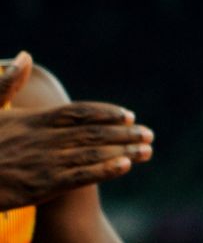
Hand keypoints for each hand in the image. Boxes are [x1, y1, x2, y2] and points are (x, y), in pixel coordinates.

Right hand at [0, 53, 152, 207]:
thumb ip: (6, 84)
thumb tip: (23, 56)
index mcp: (31, 120)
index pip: (76, 112)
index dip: (104, 112)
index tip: (127, 114)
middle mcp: (41, 140)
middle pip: (92, 132)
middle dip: (124, 132)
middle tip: (149, 133)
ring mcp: (43, 163)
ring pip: (92, 153)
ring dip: (123, 150)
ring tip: (148, 149)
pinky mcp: (42, 187)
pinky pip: (80, 176)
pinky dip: (105, 169)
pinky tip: (126, 166)